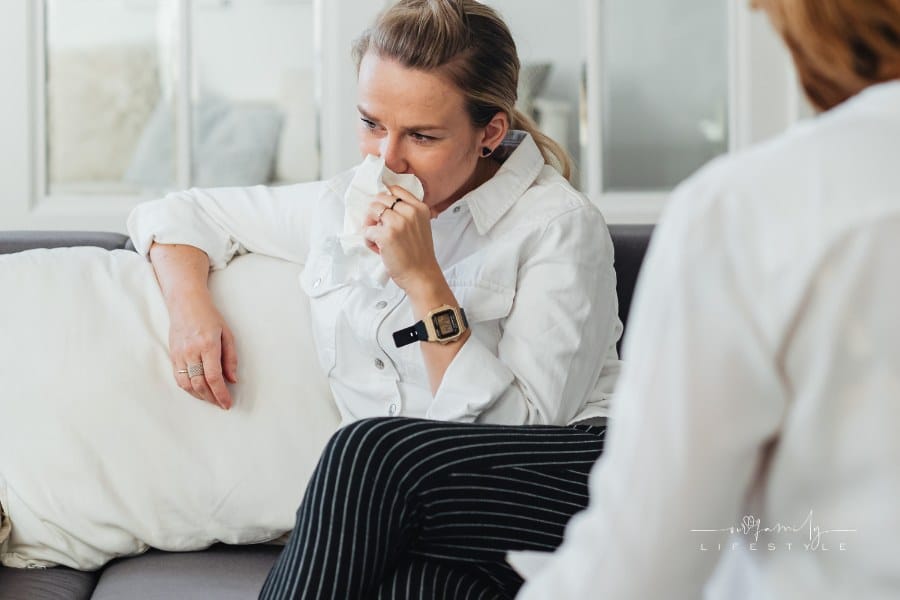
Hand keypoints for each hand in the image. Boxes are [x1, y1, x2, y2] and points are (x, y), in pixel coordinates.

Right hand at [168, 295, 237, 409]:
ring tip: (211, 399)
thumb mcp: (227, 334)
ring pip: (187, 384)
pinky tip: (198, 391)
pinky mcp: (172, 355)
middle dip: (212, 398)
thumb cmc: (209, 317)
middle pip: (199, 384)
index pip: (213, 377)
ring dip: (200, 396)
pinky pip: (178, 378)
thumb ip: (231, 358)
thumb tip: (233, 380)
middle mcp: (191, 351)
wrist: (185, 303)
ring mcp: (179, 354)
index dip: (221, 394)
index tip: (227, 403)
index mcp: (208, 345)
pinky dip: (189, 388)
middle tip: (221, 404)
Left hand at [363, 185, 441, 291]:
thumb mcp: (421, 226)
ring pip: (371, 210)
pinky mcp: (386, 234)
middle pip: (380, 199)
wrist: (421, 275)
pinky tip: (377, 249)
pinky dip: (368, 240)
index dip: (384, 199)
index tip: (382, 209)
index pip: (395, 190)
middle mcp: (409, 212)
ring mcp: (397, 222)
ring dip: (369, 224)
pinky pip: (366, 229)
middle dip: (375, 213)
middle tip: (378, 229)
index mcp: (419, 208)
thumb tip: (384, 207)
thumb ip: (408, 214)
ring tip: (377, 239)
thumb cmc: (419, 255)